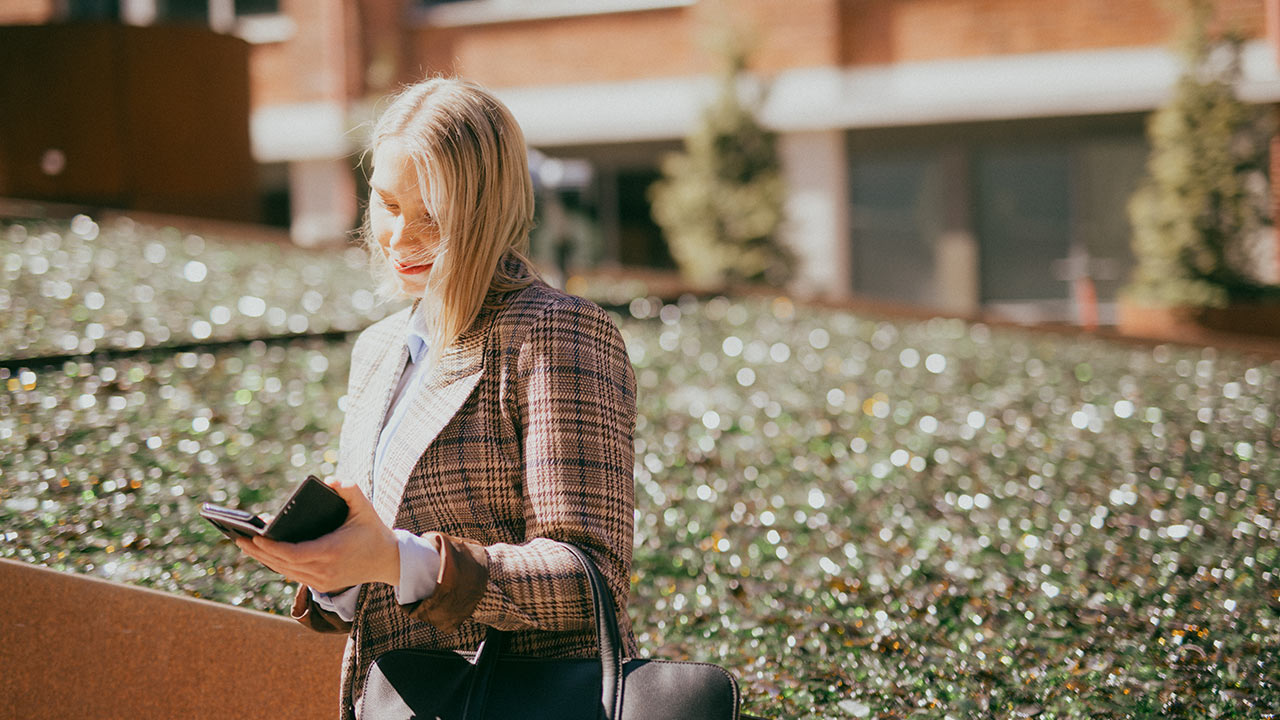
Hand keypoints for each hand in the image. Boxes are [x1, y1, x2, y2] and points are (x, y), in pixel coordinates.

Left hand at [234, 478, 399, 593]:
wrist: (388, 560)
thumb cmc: (373, 530)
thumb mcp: (365, 507)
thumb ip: (350, 490)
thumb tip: (331, 480)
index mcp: (331, 551)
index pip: (293, 553)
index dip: (270, 547)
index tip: (255, 536)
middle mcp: (324, 570)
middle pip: (282, 564)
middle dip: (258, 551)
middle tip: (238, 538)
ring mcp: (322, 580)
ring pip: (285, 571)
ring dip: (264, 559)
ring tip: (245, 545)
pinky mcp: (321, 584)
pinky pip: (293, 574)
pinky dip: (277, 564)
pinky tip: (264, 554)